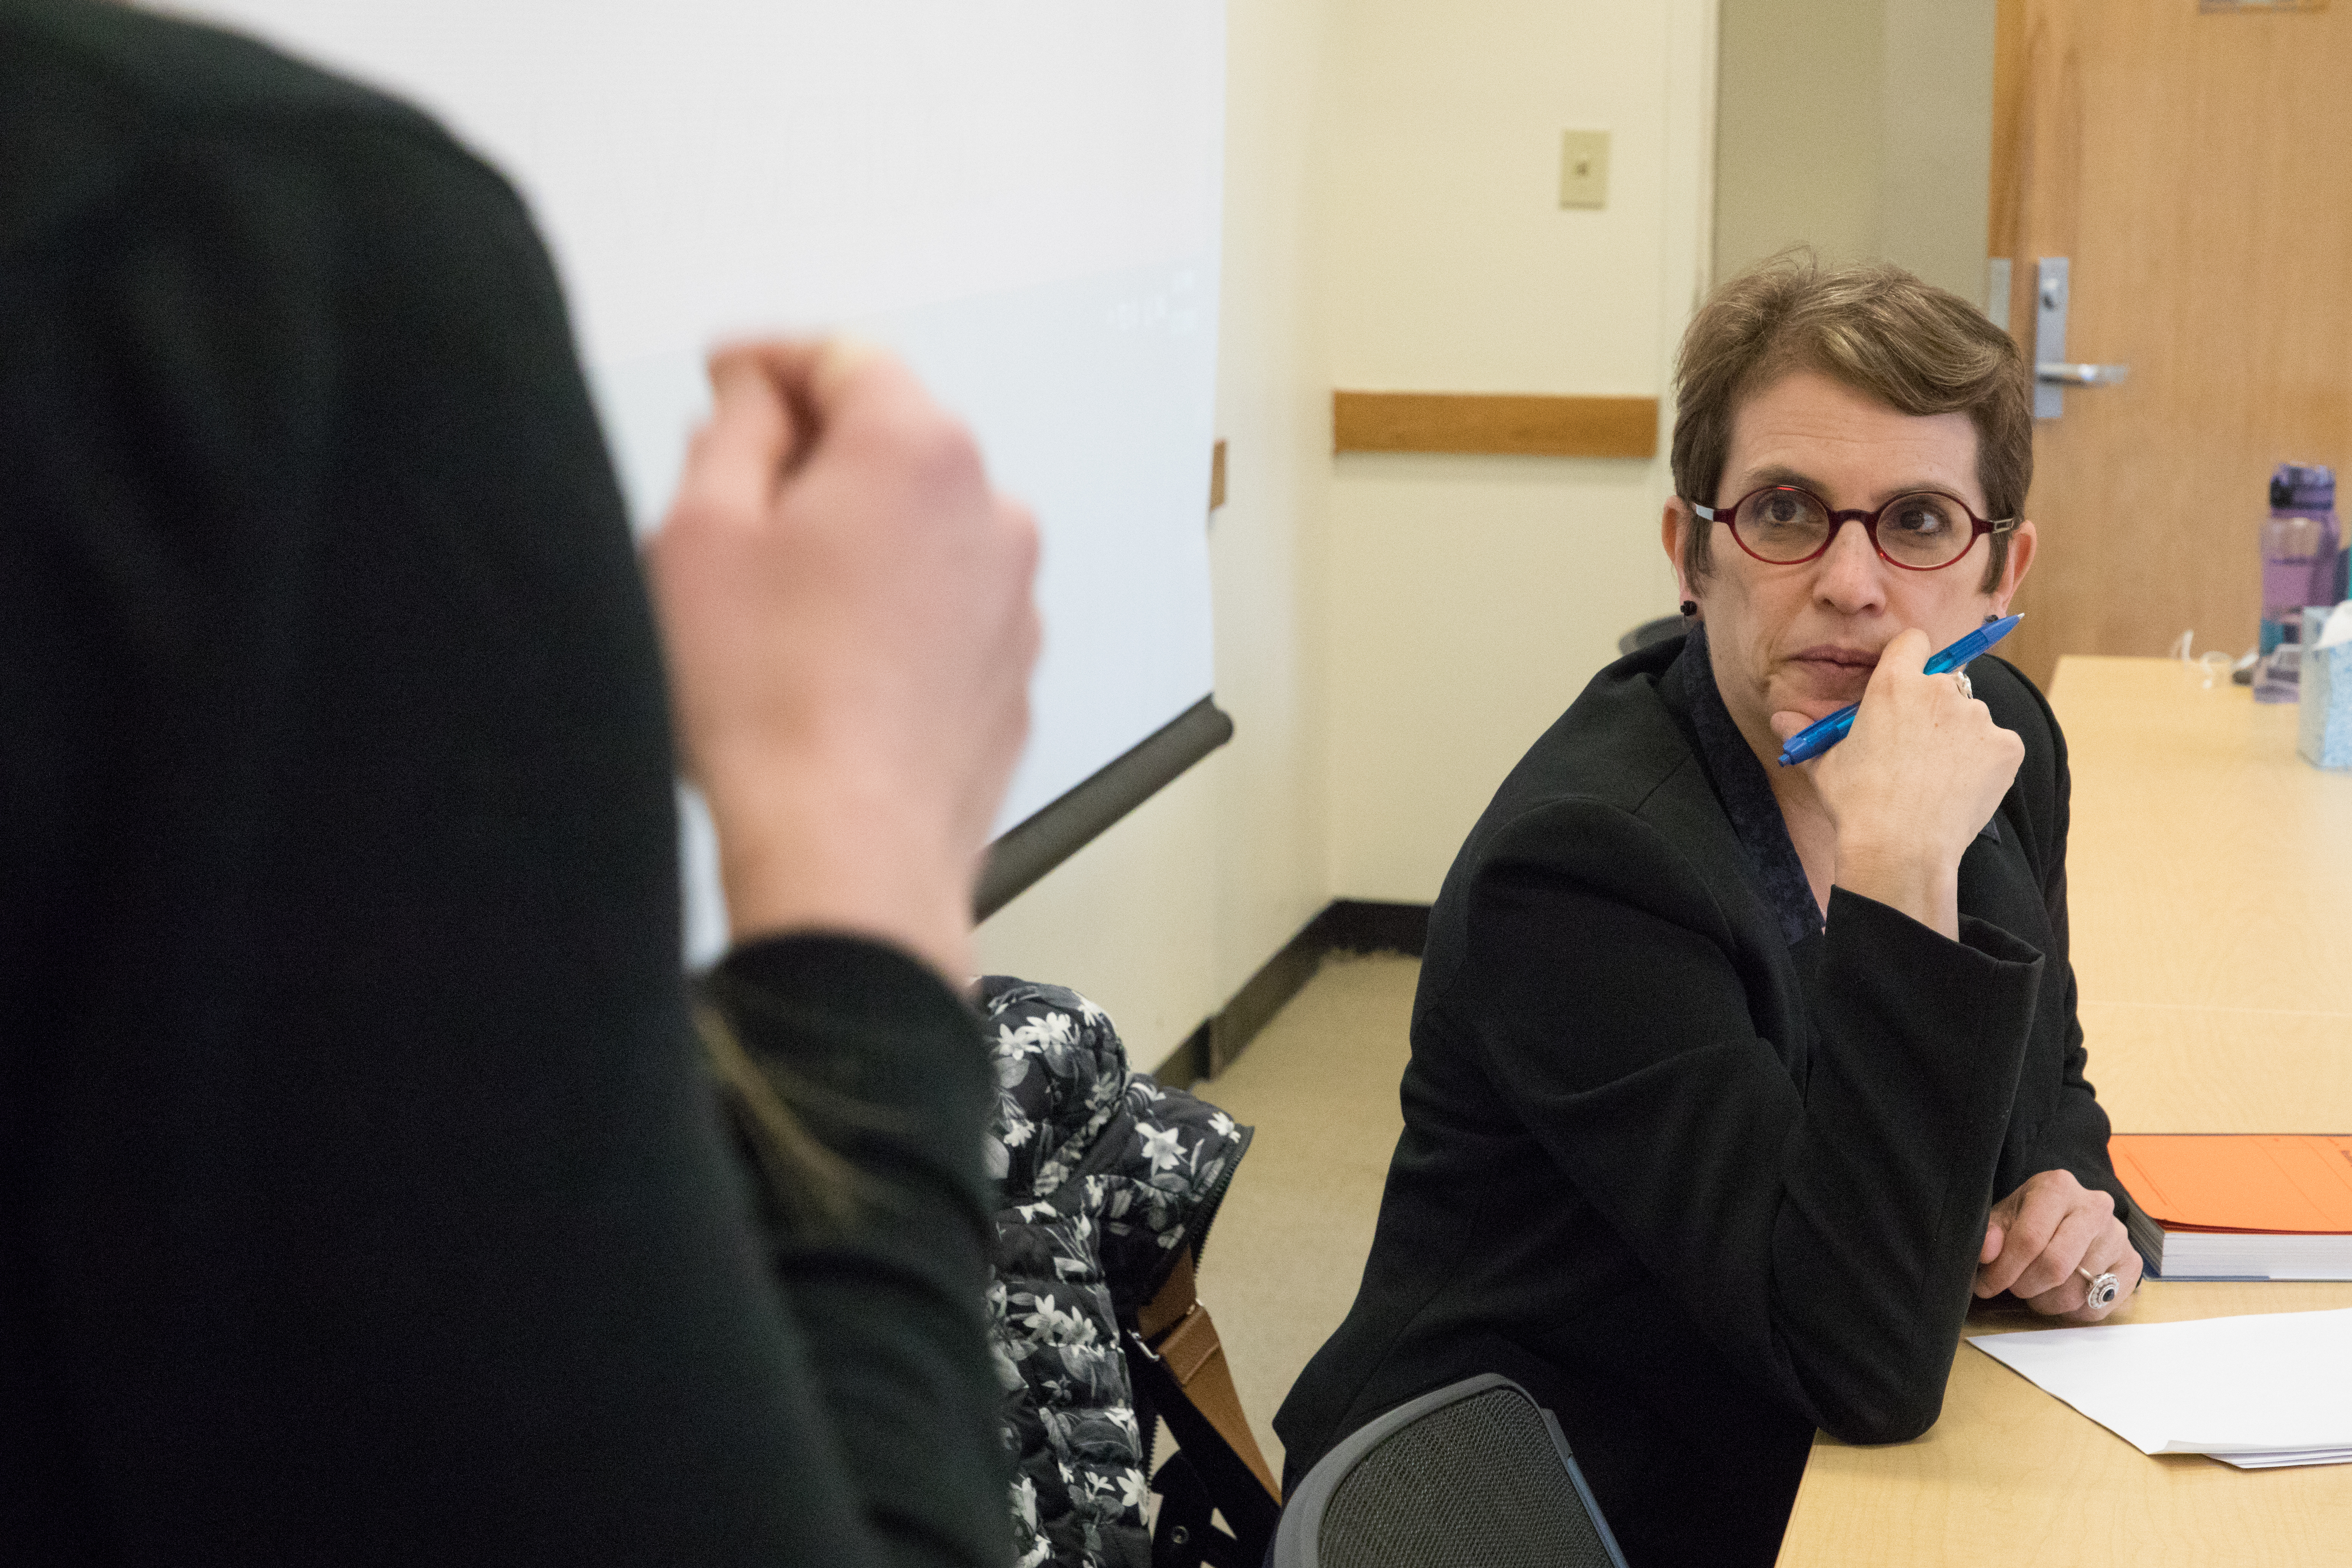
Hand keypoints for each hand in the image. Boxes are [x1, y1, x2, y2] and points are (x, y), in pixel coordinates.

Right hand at [644, 339, 1040, 981]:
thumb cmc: (765, 703)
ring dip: (852, 539)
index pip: (842, 355)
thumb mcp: (699, 531)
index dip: (767, 362)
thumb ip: (732, 431)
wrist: (845, 856)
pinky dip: (890, 612)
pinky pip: (942, 608)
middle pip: (891, 441)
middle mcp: (992, 512)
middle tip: (724, 502)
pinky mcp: (1010, 676)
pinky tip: (824, 666)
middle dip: (809, 455)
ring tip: (770, 607)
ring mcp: (1013, 600)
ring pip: (920, 529)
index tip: (720, 380)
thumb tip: (755, 396)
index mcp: (919, 450)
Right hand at [1771, 628, 2022, 938]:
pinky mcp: (2006, 746)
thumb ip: (1808, 733)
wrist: (1901, 849)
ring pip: (1972, 718)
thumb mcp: (1824, 765)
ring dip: (1960, 738)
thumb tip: (1779, 718)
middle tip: (1917, 751)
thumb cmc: (1857, 804)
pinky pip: (1999, 745)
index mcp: (1894, 684)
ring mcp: (1979, 718)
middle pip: (1944, 684)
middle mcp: (1940, 690)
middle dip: (1934, 710)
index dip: (1911, 659)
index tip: (1908, 683)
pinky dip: (1985, 763)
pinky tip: (1962, 789)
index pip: (1914, 641)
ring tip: (1938, 779)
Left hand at [1975, 1169, 2140, 1322]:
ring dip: (2047, 1301)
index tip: (1986, 1286)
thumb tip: (1988, 1251)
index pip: (2029, 1239)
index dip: (2003, 1271)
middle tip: (2015, 1288)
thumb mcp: (2003, 1217)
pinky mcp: (2132, 1263)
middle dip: (2026, 1286)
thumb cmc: (2029, 1218)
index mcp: (2058, 1187)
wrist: (2068, 1217)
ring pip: (2076, 1291)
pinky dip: (2073, 1311)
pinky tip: (2061, 1295)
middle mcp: (2095, 1207)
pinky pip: (2099, 1306)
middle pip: (2056, 1266)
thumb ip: (1989, 1234)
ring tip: (2037, 1289)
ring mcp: (2118, 1236)